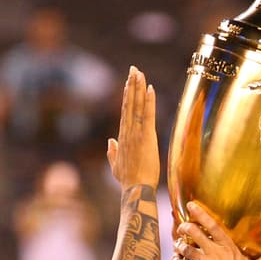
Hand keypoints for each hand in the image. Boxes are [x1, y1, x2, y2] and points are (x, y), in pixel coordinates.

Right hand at [107, 66, 158, 190]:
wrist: (135, 190)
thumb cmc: (128, 181)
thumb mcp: (116, 166)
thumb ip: (112, 152)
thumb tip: (110, 141)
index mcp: (122, 138)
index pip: (125, 112)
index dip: (127, 96)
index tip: (129, 82)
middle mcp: (127, 132)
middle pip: (129, 104)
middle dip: (131, 85)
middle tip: (134, 69)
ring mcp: (136, 134)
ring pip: (136, 106)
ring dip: (138, 88)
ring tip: (139, 72)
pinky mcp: (147, 137)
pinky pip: (148, 115)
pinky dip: (149, 101)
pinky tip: (150, 88)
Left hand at [175, 203, 260, 259]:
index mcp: (229, 247)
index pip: (212, 225)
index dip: (200, 213)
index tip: (191, 205)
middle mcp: (215, 252)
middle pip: (193, 232)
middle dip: (184, 227)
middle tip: (181, 227)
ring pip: (185, 247)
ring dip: (179, 245)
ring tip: (178, 245)